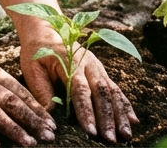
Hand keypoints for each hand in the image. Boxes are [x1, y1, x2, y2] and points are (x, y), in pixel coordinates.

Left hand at [18, 25, 137, 142]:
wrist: (45, 30)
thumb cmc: (37, 52)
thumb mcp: (33, 69)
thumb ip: (42, 92)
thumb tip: (51, 117)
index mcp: (70, 62)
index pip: (80, 90)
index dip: (86, 111)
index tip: (90, 131)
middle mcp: (89, 64)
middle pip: (102, 93)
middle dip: (107, 118)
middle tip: (110, 139)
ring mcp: (98, 68)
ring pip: (113, 92)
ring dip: (120, 115)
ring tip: (126, 135)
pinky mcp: (102, 72)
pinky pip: (116, 90)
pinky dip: (125, 106)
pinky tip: (133, 121)